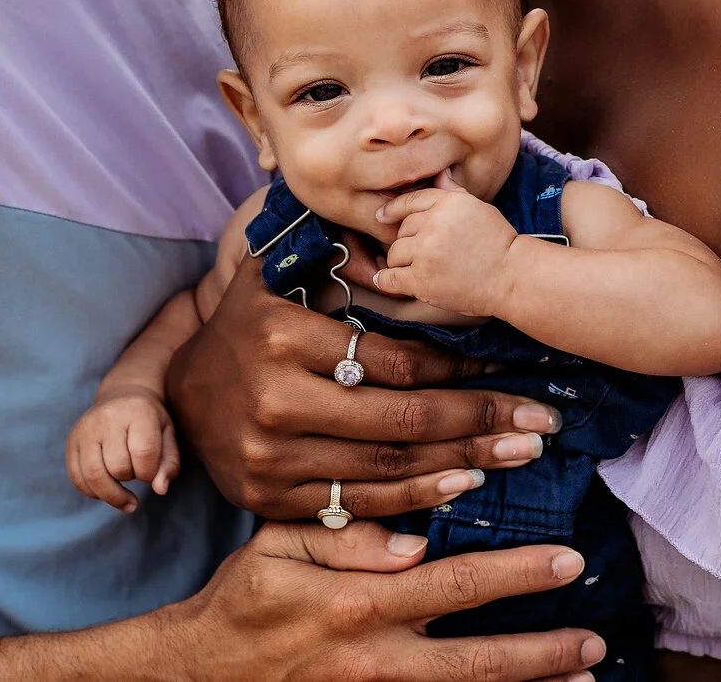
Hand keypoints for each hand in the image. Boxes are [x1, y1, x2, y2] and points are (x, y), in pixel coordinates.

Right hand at [68, 387, 179, 513]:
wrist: (122, 396)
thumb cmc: (149, 421)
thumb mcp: (167, 436)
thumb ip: (169, 464)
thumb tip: (160, 490)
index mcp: (137, 411)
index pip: (143, 454)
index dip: (150, 473)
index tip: (151, 471)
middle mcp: (107, 418)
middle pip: (118, 468)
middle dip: (130, 479)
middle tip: (136, 472)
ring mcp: (85, 429)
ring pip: (94, 476)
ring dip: (111, 495)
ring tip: (124, 499)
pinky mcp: (71, 442)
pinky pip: (77, 478)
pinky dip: (93, 492)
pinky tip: (106, 490)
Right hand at [158, 521, 602, 681]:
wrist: (196, 673)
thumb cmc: (243, 600)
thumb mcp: (280, 544)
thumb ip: (349, 538)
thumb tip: (417, 542)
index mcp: (359, 605)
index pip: (455, 585)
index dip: (516, 574)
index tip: (567, 560)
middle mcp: (375, 659)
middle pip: (476, 663)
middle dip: (542, 653)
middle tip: (595, 642)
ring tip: (583, 679)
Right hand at [165, 267, 561, 520]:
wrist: (182, 395)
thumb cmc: (248, 325)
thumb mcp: (276, 275)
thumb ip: (330, 250)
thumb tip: (400, 218)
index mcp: (282, 337)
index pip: (394, 362)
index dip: (459, 370)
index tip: (510, 369)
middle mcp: (275, 400)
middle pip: (400, 418)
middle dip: (479, 421)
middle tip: (539, 423)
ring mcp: (270, 458)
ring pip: (385, 465)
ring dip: (461, 463)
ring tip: (517, 454)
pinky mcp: (270, 499)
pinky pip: (356, 502)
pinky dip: (415, 499)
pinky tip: (462, 485)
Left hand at [372, 173, 521, 316]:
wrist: (511, 276)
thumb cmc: (498, 242)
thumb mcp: (478, 207)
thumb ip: (452, 192)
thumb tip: (440, 173)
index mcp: (447, 203)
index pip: (410, 201)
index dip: (393, 209)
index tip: (382, 215)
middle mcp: (433, 224)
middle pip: (401, 230)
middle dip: (407, 241)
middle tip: (420, 252)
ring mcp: (425, 252)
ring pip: (394, 253)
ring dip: (400, 262)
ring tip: (414, 268)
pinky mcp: (421, 280)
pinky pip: (391, 278)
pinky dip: (385, 280)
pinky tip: (384, 280)